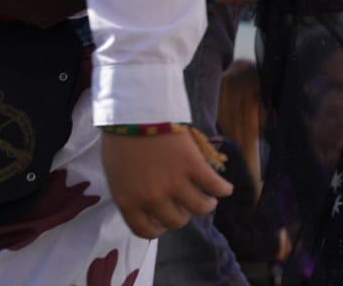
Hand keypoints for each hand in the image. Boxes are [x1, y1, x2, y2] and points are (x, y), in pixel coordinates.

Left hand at [102, 129, 232, 238]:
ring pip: (200, 207)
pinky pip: (214, 185)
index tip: (164, 222)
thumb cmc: (120, 139)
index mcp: (129, 202)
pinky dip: (223, 189)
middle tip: (186, 204)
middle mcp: (153, 199)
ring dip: (207, 205)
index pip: (146, 231)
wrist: (135, 112)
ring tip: (210, 200)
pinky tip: (226, 188)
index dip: (158, 229)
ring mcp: (175, 184)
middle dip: (183, 215)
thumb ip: (129, 193)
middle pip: (176, 220)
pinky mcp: (194, 166)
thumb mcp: (116, 174)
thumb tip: (144, 202)